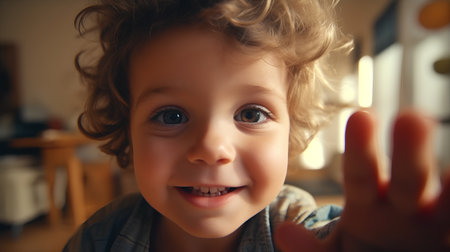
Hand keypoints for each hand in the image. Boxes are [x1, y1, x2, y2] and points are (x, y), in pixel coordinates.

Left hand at [275, 110, 449, 251]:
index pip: (361, 175)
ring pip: (443, 200)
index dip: (361, 150)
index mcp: (368, 203)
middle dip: (410, 152)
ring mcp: (431, 223)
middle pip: (408, 179)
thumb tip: (284, 233)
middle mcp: (403, 207)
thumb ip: (311, 251)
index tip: (362, 116)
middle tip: (412, 118)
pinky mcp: (448, 237)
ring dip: (448, 182)